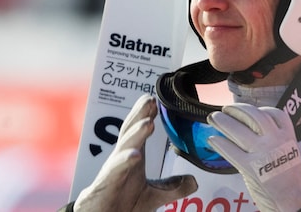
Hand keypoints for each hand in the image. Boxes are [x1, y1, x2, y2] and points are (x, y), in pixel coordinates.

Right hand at [74, 94, 197, 211]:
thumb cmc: (122, 203)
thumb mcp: (153, 195)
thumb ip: (173, 187)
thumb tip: (194, 181)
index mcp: (132, 157)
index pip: (138, 131)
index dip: (146, 114)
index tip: (156, 99)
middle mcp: (122, 159)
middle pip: (130, 132)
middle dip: (139, 115)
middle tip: (150, 99)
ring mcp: (113, 170)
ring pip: (124, 148)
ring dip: (135, 134)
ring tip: (147, 123)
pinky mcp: (106, 184)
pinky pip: (115, 171)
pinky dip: (125, 161)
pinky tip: (135, 155)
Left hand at [207, 104, 300, 211]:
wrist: (293, 202)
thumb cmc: (292, 182)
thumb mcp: (290, 153)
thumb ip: (275, 140)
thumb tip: (252, 131)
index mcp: (287, 137)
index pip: (273, 113)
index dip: (259, 109)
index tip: (248, 109)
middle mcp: (275, 140)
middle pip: (252, 115)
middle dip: (236, 109)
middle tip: (225, 109)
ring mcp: (262, 153)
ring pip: (238, 129)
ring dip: (223, 122)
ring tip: (214, 118)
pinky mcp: (250, 167)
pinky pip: (230, 150)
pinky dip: (219, 143)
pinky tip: (212, 139)